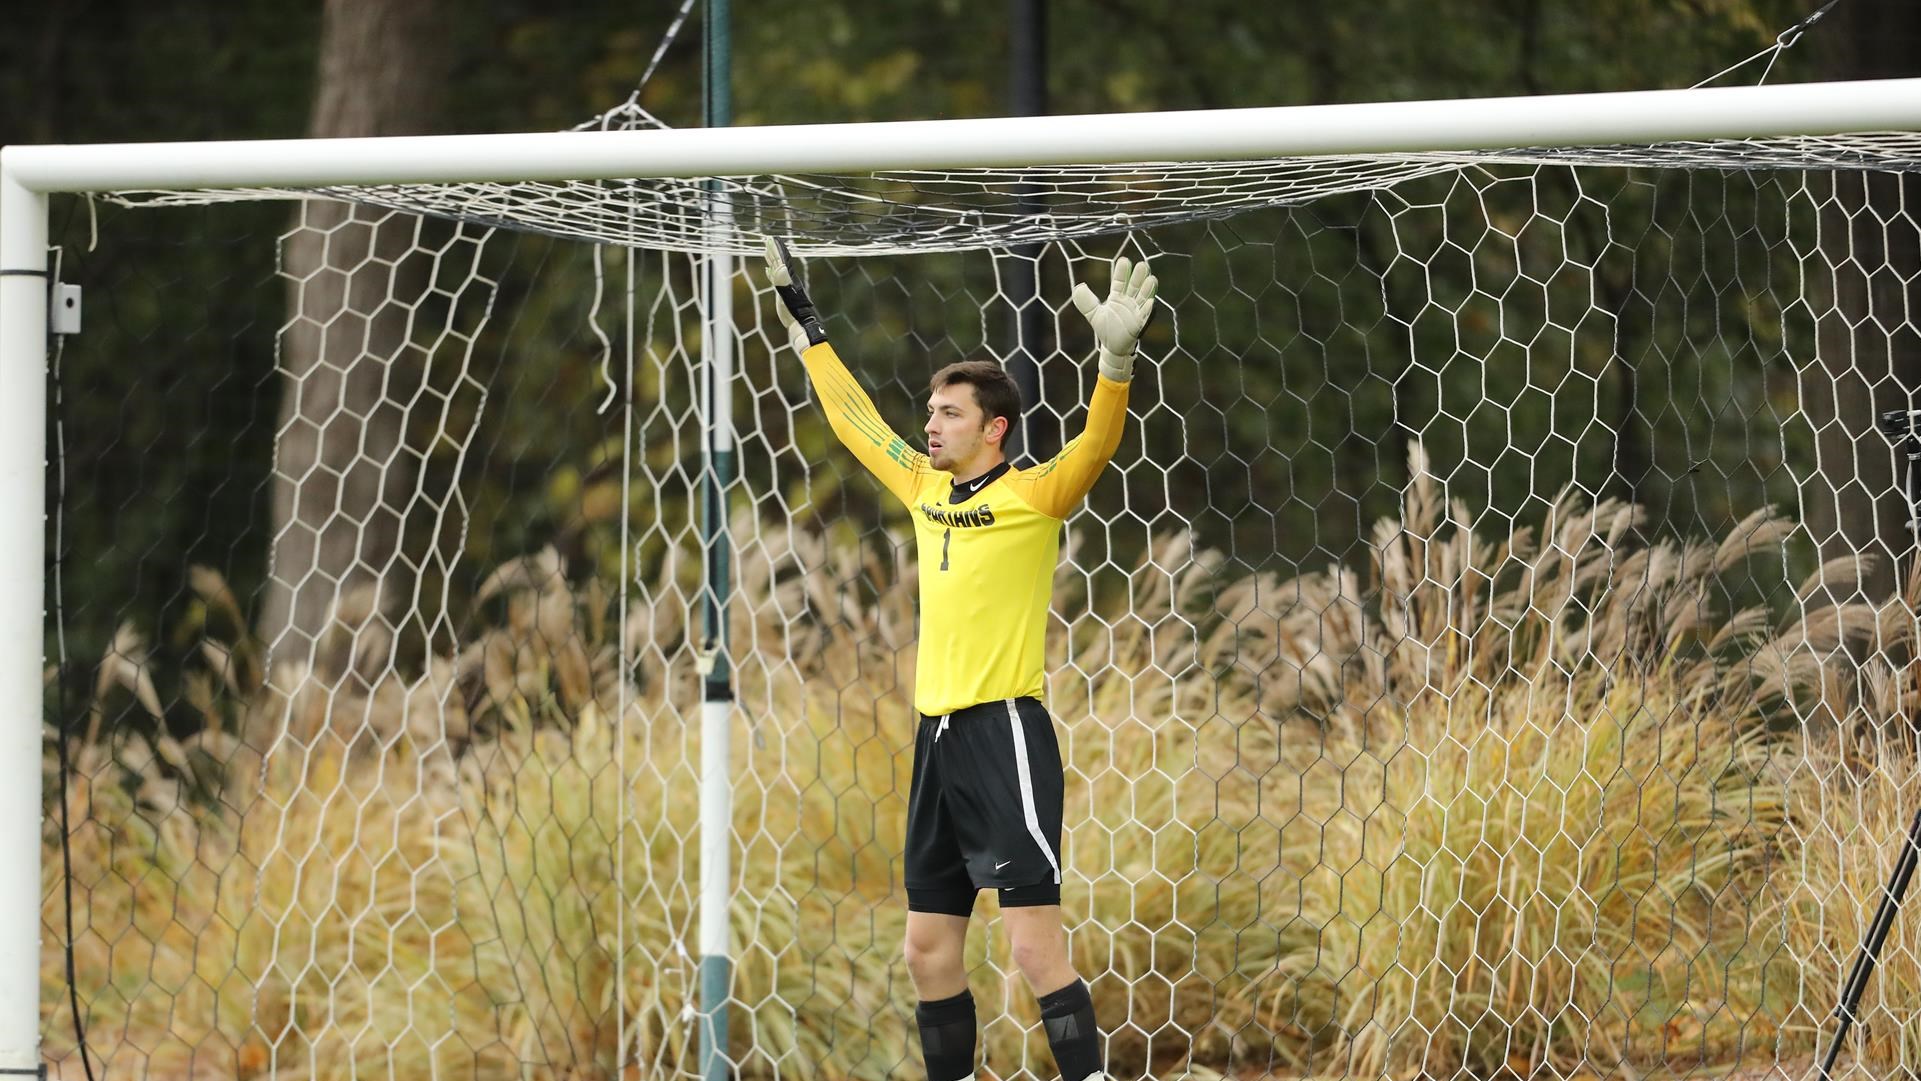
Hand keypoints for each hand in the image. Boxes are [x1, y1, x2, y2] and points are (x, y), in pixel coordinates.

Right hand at [762, 236, 826, 354]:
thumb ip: (783, 281)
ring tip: (767, 250)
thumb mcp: (787, 295)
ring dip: (771, 259)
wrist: (799, 323)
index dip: (776, 250)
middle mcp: (787, 279)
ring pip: (776, 268)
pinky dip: (770, 273)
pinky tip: (768, 270)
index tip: (772, 239)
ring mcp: (784, 285)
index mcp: (788, 277)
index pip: (781, 260)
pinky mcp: (781, 293)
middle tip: (768, 240)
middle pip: (779, 261)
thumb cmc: (794, 310)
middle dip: (773, 251)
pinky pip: (774, 279)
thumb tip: (779, 268)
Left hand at [1071, 255, 1157, 381]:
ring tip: (1151, 279)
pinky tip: (1151, 301)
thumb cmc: (1105, 328)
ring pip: (1144, 297)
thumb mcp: (1093, 314)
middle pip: (1135, 285)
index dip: (1122, 272)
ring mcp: (1136, 311)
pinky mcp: (1140, 323)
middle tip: (1142, 265)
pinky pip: (1145, 314)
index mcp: (1117, 296)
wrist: (1112, 347)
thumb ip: (1085, 301)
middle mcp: (1129, 301)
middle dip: (1139, 276)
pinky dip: (1148, 308)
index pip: (1120, 281)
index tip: (1124, 261)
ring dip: (1148, 289)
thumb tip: (1079, 286)